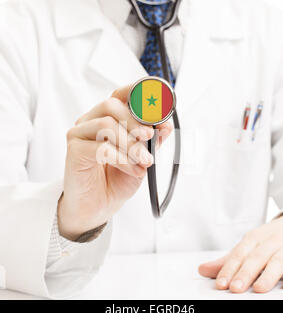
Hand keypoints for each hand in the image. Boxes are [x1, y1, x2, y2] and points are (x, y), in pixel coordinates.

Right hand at [58, 85, 172, 240]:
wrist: (98, 206)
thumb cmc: (117, 179)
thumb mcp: (141, 158)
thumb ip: (151, 141)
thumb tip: (165, 125)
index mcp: (107, 118)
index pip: (119, 95)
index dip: (137, 93)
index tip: (157, 103)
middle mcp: (91, 122)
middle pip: (111, 105)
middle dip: (136, 121)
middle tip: (150, 136)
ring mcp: (79, 135)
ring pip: (106, 125)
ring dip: (131, 144)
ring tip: (144, 160)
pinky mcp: (74, 151)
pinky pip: (101, 148)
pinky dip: (123, 159)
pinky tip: (133, 170)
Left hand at [198, 213, 282, 292]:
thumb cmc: (269, 237)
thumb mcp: (248, 245)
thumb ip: (227, 260)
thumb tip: (202, 270)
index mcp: (252, 239)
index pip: (238, 254)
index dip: (228, 269)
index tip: (220, 283)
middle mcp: (268, 242)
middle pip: (255, 258)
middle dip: (245, 273)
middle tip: (235, 288)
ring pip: (276, 261)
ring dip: (267, 275)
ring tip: (258, 289)